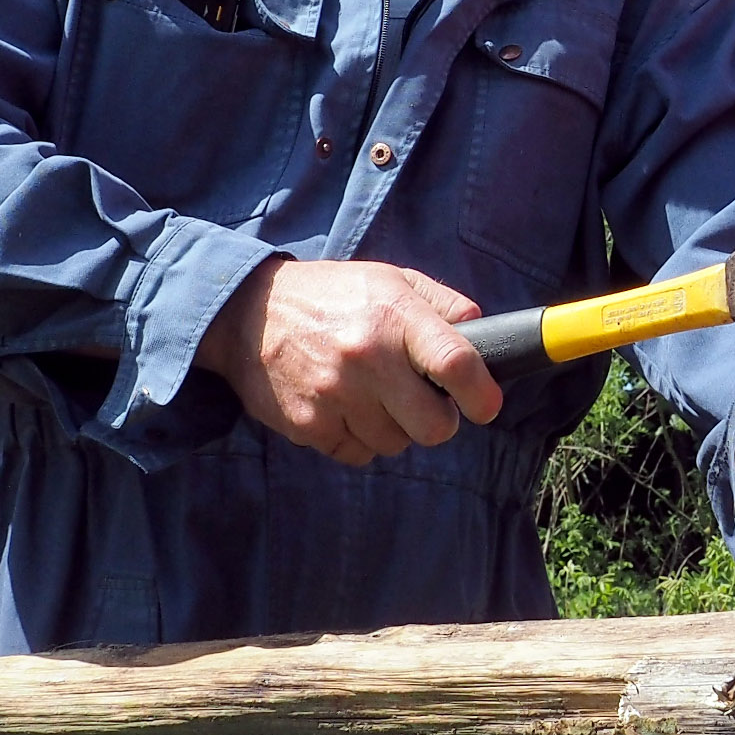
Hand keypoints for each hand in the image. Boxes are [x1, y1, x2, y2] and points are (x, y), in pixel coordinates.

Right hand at [203, 258, 501, 465]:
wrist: (247, 313)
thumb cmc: (331, 296)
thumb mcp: (390, 280)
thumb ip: (442, 304)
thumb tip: (485, 337)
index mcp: (394, 315)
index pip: (456, 364)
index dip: (482, 394)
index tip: (487, 405)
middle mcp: (366, 356)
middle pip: (433, 426)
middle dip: (438, 421)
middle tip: (423, 403)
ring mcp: (334, 395)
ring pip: (396, 445)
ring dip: (394, 429)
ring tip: (372, 395)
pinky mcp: (307, 424)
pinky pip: (358, 454)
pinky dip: (358, 438)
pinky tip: (344, 407)